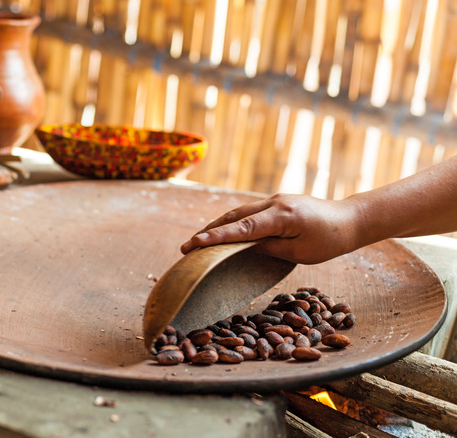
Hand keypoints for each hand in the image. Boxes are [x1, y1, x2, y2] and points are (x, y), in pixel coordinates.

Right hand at [180, 194, 361, 263]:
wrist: (350, 219)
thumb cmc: (330, 241)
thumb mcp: (300, 252)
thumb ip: (270, 248)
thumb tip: (244, 247)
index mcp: (282, 216)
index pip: (243, 228)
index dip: (218, 237)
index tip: (196, 244)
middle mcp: (274, 203)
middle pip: (234, 216)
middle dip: (208, 231)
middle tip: (187, 248)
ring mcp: (274, 200)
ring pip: (238, 212)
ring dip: (216, 226)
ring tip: (197, 241)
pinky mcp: (276, 202)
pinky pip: (247, 212)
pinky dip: (231, 223)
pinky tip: (219, 232)